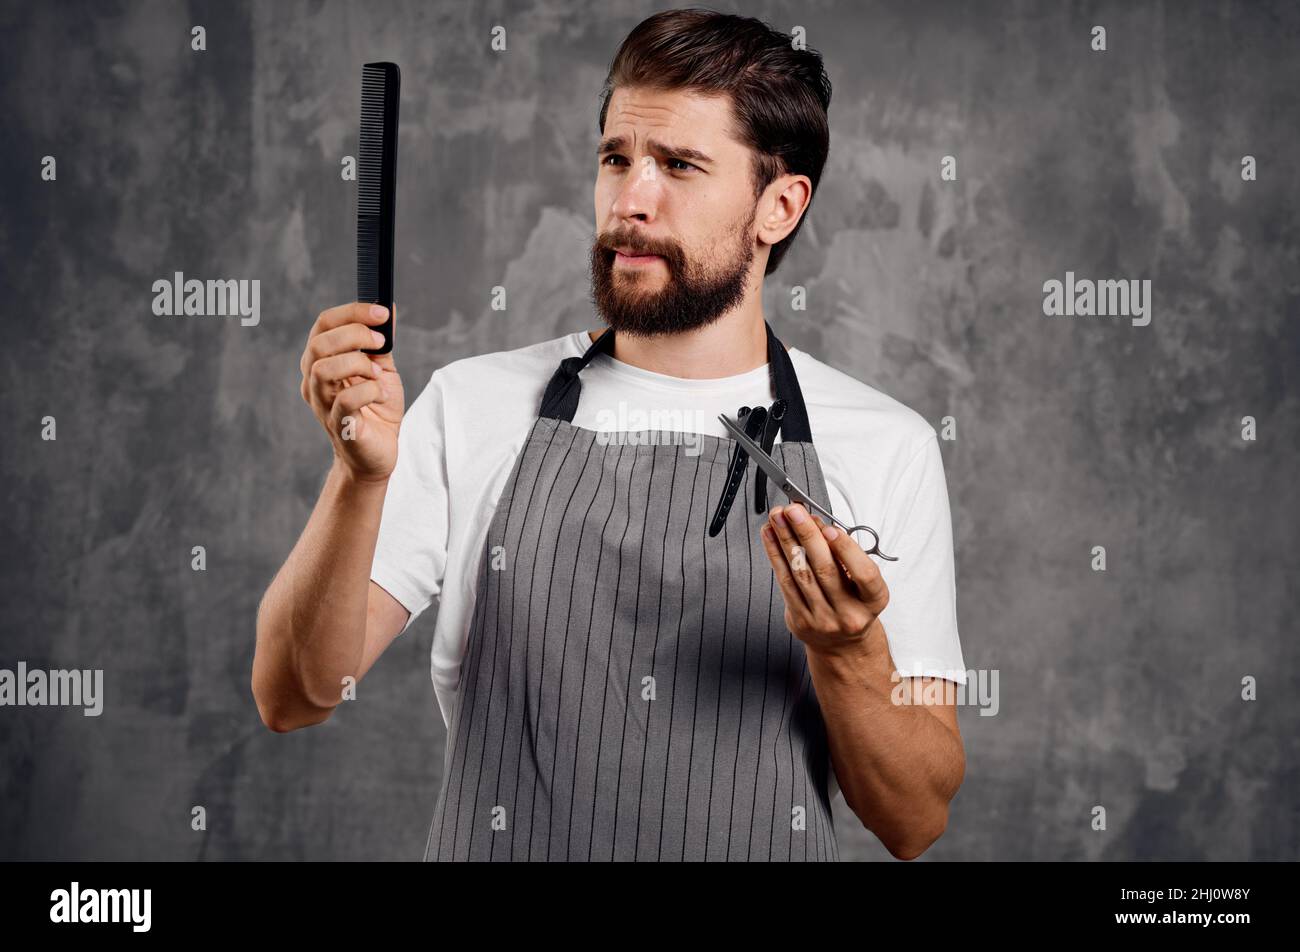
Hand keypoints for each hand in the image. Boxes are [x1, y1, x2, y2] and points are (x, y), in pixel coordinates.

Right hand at [300, 302, 404, 482]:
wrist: (379, 454)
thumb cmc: (377, 411)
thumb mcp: (383, 370)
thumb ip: (382, 343)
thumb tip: (389, 309)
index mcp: (322, 361)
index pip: (323, 325)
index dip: (352, 312)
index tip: (382, 312)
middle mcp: (315, 380)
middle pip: (319, 343)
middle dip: (355, 334)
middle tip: (382, 343)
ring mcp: (323, 403)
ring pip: (323, 369)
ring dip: (357, 363)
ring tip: (377, 374)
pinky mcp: (339, 425)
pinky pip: (345, 400)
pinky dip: (367, 390)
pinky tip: (379, 395)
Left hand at [760, 503, 889, 656]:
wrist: (842, 643)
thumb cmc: (854, 603)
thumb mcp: (862, 581)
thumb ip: (844, 553)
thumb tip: (816, 523)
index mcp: (873, 601)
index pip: (864, 573)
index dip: (846, 549)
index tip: (829, 528)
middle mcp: (849, 613)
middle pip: (825, 570)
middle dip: (807, 535)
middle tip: (794, 511)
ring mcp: (823, 620)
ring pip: (801, 573)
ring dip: (786, 540)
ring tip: (778, 518)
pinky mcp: (800, 621)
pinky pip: (785, 583)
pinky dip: (775, 555)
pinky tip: (770, 537)